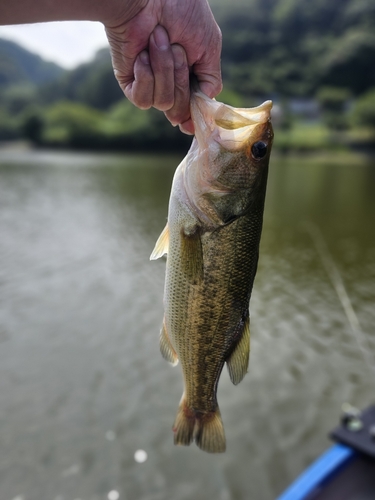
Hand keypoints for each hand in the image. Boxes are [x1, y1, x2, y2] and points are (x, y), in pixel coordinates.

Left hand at [105, 0, 221, 133]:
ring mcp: (149, 85)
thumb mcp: (209, 48)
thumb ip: (211, 82)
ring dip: (164, 70)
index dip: (192, 117)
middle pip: (180, 109)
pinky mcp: (130, 84)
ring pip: (164, 103)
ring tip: (158, 41)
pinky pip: (143, 100)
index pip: (191, 110)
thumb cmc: (181, 12)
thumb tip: (203, 116)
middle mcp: (169, 84)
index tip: (192, 125)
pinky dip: (146, 76)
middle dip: (181, 79)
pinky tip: (142, 56)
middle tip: (177, 49)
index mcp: (189, 77)